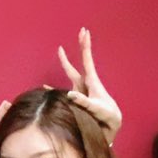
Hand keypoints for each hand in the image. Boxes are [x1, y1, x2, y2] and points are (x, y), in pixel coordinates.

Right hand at [58, 27, 120, 143]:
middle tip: (81, 31)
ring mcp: (81, 91)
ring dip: (66, 63)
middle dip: (81, 46)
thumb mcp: (95, 109)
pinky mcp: (76, 99)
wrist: (110, 126)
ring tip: (60, 51)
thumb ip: (83, 102)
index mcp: (92, 82)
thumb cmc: (106, 117)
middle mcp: (86, 83)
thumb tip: (68, 93)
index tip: (84, 32)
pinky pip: (62, 91)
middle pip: (81, 62)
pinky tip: (46, 87)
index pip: (87, 60)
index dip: (85, 46)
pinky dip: (54, 88)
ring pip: (71, 73)